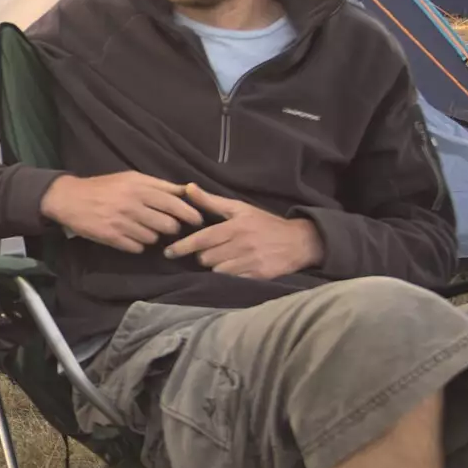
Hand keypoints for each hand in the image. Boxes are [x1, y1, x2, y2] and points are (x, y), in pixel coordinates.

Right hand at [39, 172, 203, 253]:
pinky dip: (137, 244)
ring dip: (153, 236)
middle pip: (168, 224)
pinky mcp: (111, 237)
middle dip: (171, 227)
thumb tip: (187, 189)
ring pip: (153, 237)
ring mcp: (121, 222)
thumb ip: (159, 184)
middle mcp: (132, 204)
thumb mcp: (130, 178)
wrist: (70, 198)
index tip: (198, 220)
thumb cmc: (104, 186)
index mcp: (139, 187)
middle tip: (168, 226)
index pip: (174, 203)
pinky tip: (130, 236)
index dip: (190, 213)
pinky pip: (137, 247)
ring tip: (143, 229)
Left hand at [163, 183, 322, 278]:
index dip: (182, 247)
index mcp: (235, 226)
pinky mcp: (258, 276)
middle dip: (203, 255)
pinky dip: (228, 275)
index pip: (202, 239)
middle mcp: (241, 244)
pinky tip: (234, 267)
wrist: (299, 241)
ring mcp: (250, 261)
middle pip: (206, 257)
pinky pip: (231, 279)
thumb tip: (187, 188)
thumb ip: (211, 201)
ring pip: (216, 270)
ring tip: (225, 258)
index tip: (168, 252)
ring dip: (215, 266)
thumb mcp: (239, 208)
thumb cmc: (264, 223)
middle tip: (211, 250)